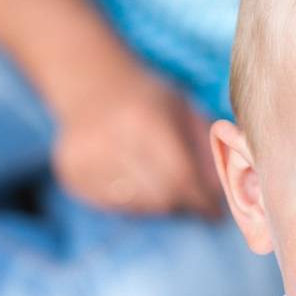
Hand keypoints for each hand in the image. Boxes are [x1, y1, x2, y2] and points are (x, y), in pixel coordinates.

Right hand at [52, 62, 227, 218]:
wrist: (91, 84)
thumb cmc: (149, 102)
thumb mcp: (184, 112)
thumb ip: (207, 150)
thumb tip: (224, 193)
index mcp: (143, 119)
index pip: (180, 177)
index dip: (201, 200)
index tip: (214, 211)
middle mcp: (110, 138)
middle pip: (161, 196)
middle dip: (183, 203)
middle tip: (192, 200)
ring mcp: (85, 157)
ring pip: (139, 205)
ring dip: (159, 203)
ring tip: (163, 184)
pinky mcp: (71, 173)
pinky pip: (115, 206)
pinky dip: (135, 202)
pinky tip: (136, 180)